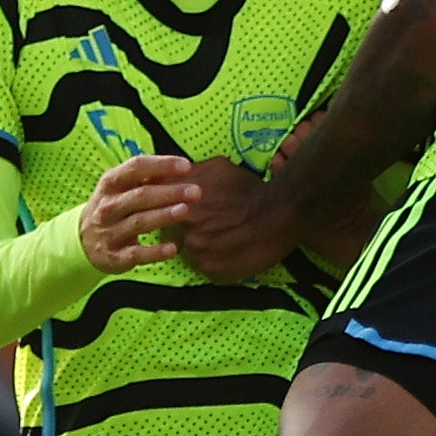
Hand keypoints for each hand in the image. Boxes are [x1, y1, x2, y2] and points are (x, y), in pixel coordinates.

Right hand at [81, 154, 200, 273]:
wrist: (82, 242)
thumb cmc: (113, 209)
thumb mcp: (123, 189)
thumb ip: (148, 178)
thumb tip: (179, 167)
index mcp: (110, 184)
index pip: (135, 168)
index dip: (161, 165)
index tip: (186, 166)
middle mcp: (107, 207)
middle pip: (140, 196)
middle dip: (169, 193)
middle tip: (195, 191)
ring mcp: (109, 232)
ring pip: (138, 223)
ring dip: (163, 216)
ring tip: (186, 210)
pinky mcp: (114, 256)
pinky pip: (136, 254)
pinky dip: (155, 252)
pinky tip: (173, 248)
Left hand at [163, 158, 297, 281]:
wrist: (279, 212)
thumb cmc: (250, 189)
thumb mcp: (218, 168)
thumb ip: (189, 175)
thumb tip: (173, 179)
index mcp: (179, 196)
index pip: (157, 208)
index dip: (167, 210)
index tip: (179, 212)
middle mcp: (181, 222)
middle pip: (168, 231)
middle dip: (182, 230)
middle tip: (205, 228)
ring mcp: (194, 247)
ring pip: (186, 251)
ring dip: (198, 247)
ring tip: (219, 240)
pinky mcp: (208, 267)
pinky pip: (203, 266)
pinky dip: (213, 261)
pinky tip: (227, 252)